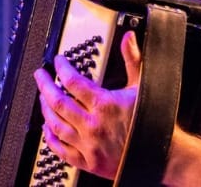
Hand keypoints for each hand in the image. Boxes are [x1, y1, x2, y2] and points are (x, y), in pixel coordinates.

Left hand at [33, 31, 141, 178]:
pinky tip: (47, 128)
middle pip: (58, 102)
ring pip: (56, 125)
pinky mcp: (88, 162)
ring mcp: (88, 145)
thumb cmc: (151, 120)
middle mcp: (93, 125)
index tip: (58, 62)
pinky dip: (50, 138)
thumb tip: (128, 38)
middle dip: (45, 86)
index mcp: (104, 105)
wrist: (161, 154)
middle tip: (40, 75)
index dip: (61, 68)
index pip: (73, 82)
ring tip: (42, 98)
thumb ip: (132, 59)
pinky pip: (61, 150)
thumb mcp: (142, 86)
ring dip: (45, 109)